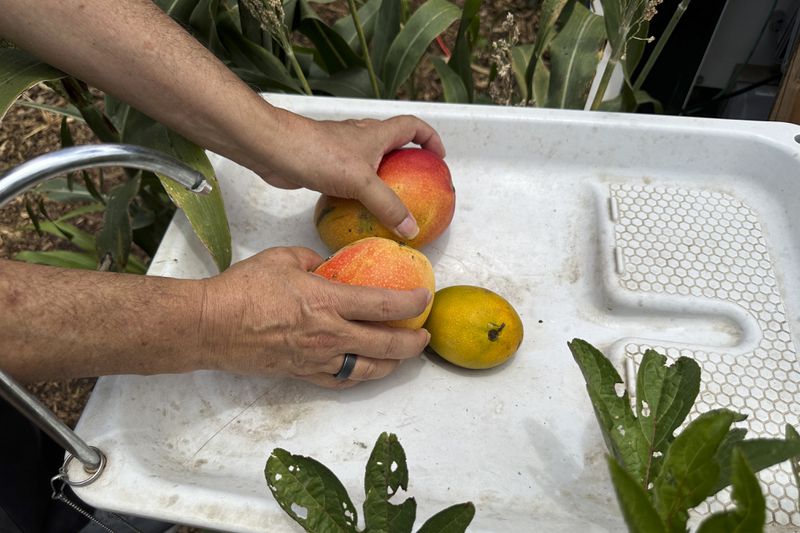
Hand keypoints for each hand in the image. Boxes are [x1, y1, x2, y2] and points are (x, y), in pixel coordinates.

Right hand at [198, 247, 431, 387]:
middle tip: (424, 336)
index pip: (384, 305)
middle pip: (385, 345)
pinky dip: (359, 377)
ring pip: (367, 369)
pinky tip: (366, 370)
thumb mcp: (283, 258)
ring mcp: (317, 359)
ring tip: (402, 357)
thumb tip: (326, 265)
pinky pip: (339, 381)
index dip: (411, 302)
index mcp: (327, 301)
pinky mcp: (302, 374)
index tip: (425, 298)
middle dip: (412, 342)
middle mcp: (329, 334)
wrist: (210, 325)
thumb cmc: (244, 289)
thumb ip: (313, 260)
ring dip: (392, 364)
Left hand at [255, 112, 445, 239]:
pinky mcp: (325, 164)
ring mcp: (342, 151)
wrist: (275, 149)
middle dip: (408, 158)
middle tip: (417, 182)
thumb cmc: (319, 154)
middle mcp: (361, 138)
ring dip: (382, 175)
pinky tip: (357, 209)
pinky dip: (359, 190)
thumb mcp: (361, 182)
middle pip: (393, 141)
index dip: (430, 138)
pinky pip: (350, 177)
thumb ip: (388, 206)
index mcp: (377, 134)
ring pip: (370, 160)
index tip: (439, 157)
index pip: (412, 126)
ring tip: (390, 200)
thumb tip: (411, 230)